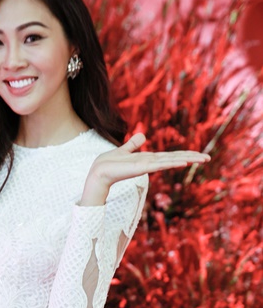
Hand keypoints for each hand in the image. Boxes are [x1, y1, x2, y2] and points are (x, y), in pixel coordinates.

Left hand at [92, 132, 209, 185]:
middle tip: (208, 158)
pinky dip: (172, 163)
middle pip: (175, 158)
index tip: (198, 155)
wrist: (98, 172)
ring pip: (170, 161)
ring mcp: (147, 166)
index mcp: (147, 159)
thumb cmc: (109, 164)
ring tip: (202, 159)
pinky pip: (160, 165)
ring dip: (186, 159)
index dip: (184, 154)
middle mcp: (150, 163)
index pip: (170, 156)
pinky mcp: (141, 169)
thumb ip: (133, 144)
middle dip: (192, 157)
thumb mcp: (123, 150)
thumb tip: (142, 136)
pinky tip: (183, 162)